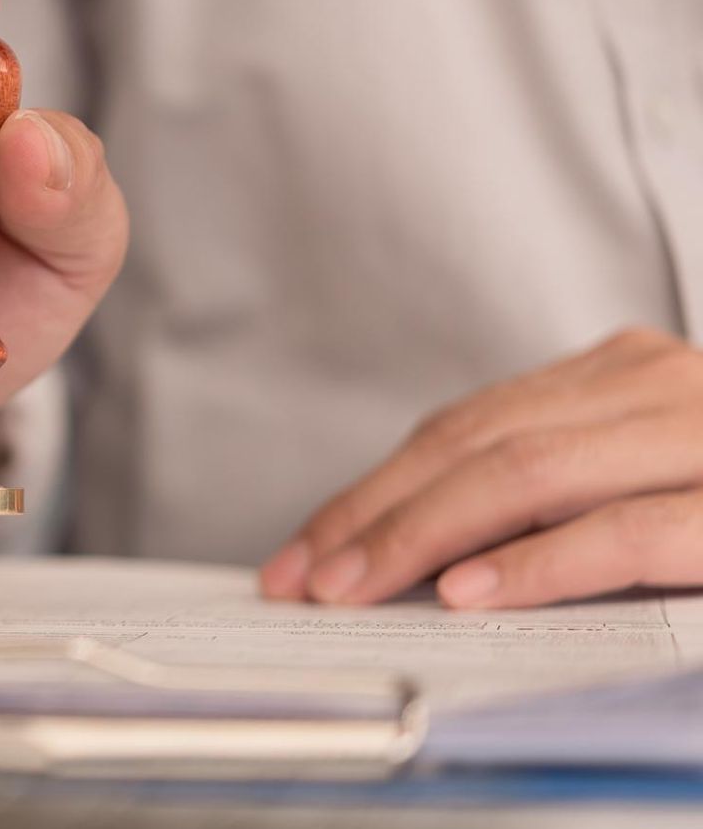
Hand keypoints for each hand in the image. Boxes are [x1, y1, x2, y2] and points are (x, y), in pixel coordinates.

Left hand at [260, 327, 702, 609]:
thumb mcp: (649, 474)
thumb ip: (559, 491)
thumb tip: (431, 553)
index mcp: (625, 378)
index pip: (468, 427)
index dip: (375, 489)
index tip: (307, 549)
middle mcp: (653, 388)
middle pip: (478, 444)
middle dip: (374, 514)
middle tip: (305, 577)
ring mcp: (698, 437)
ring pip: (526, 473)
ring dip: (422, 535)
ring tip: (355, 587)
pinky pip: (622, 531)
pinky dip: (537, 563)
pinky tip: (470, 591)